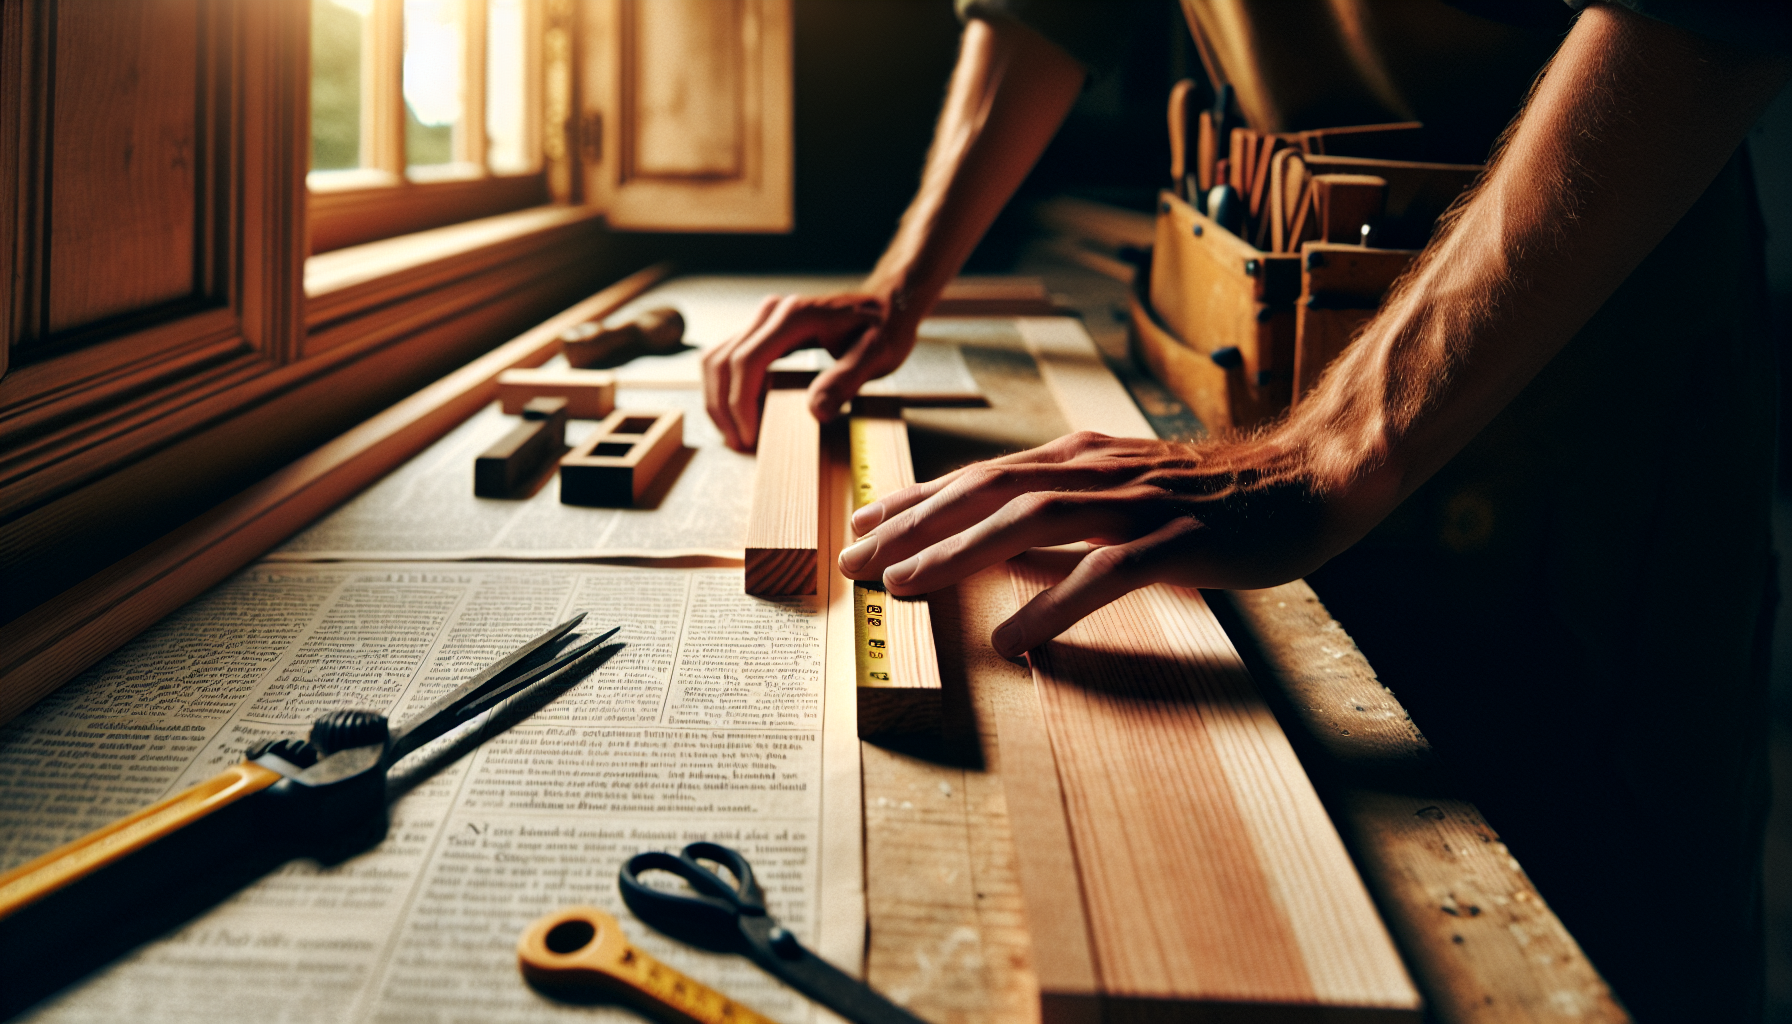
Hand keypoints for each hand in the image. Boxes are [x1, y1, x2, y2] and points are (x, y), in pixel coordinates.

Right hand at [701, 293, 916, 451]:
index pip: (747, 360)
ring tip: (736, 432)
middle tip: (739, 443)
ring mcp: (765, 319)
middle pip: (723, 360)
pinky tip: (743, 412)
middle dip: (723, 407)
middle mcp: (774, 312)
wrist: (888, 303)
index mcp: (797, 316)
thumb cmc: (885, 326)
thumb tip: (817, 412)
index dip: (740, 402)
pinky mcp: (764, 330)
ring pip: (717, 358)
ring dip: (718, 398)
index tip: (749, 435)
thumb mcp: (878, 355)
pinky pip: (729, 357)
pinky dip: (727, 387)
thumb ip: (846, 381)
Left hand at [836, 430, 1388, 657]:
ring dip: (959, 554)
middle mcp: (1100, 473)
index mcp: (1083, 460)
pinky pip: (1105, 573)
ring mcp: (1139, 504)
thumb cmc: (1219, 496)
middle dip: (914, 524)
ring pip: (1030, 520)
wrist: (1314, 478)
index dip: (917, 502)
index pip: (982, 476)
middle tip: (855, 560)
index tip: (863, 528)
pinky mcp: (1179, 540)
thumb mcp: (1128, 496)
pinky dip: (1053, 603)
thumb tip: (999, 558)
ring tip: (905, 588)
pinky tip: (1013, 639)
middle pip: (988, 492)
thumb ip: (1065, 521)